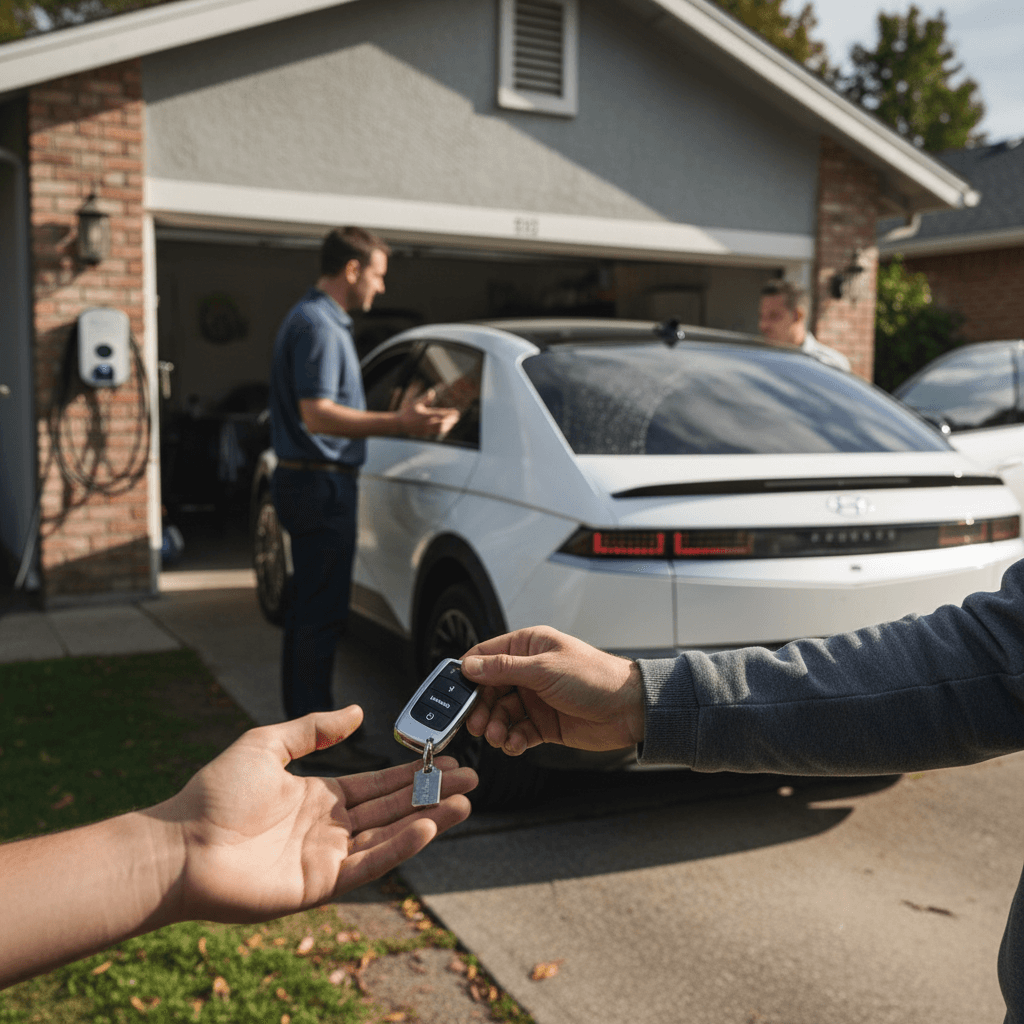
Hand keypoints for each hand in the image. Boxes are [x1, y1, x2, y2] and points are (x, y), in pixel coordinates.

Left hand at [159, 706, 475, 923]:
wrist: (180, 845)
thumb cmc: (214, 793)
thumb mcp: (266, 743)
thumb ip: (313, 728)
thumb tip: (358, 711)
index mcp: (319, 796)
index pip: (378, 784)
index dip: (413, 773)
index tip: (447, 761)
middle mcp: (330, 826)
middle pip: (393, 808)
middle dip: (433, 793)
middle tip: (472, 780)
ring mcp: (327, 857)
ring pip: (389, 835)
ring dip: (428, 819)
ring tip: (464, 802)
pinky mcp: (320, 884)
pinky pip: (369, 864)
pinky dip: (400, 847)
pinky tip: (427, 827)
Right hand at [397, 390, 459, 437]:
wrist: (400, 423)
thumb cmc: (408, 411)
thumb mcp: (416, 403)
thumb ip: (425, 398)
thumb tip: (432, 391)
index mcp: (426, 414)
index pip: (441, 414)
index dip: (449, 413)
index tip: (456, 412)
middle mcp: (427, 422)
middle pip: (443, 421)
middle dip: (451, 419)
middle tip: (457, 417)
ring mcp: (426, 429)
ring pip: (440, 428)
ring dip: (448, 425)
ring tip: (453, 422)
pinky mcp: (425, 433)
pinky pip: (436, 432)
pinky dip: (442, 429)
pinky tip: (446, 427)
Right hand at [461, 627, 643, 755]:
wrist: (630, 709)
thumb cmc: (594, 678)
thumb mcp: (544, 669)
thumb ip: (503, 669)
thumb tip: (469, 666)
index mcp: (528, 647)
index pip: (486, 656)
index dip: (468, 674)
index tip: (454, 693)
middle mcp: (529, 671)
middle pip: (488, 690)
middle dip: (481, 708)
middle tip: (478, 725)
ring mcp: (536, 698)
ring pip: (501, 714)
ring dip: (496, 727)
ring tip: (499, 737)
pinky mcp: (544, 723)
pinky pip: (518, 732)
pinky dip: (513, 740)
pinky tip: (515, 744)